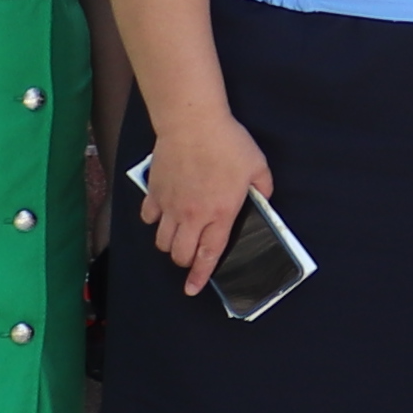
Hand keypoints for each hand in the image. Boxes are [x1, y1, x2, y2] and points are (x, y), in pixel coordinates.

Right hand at [142, 111, 272, 287]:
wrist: (192, 122)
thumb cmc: (228, 142)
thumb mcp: (258, 165)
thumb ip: (263, 188)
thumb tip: (263, 201)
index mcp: (220, 213)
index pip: (208, 254)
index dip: (199, 276)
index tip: (193, 289)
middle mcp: (191, 215)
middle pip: (179, 254)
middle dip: (184, 262)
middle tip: (191, 255)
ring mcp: (169, 204)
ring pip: (162, 240)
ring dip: (170, 243)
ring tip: (179, 235)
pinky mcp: (154, 191)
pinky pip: (148, 217)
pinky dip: (154, 220)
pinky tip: (163, 213)